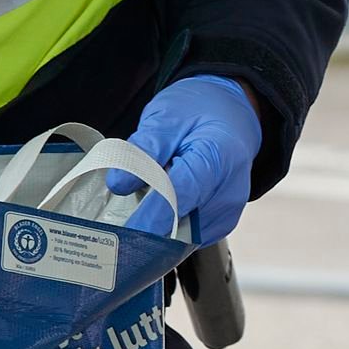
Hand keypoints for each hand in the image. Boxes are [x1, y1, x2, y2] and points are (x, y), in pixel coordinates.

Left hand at [118, 75, 260, 246]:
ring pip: (183, 236)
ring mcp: (227, 210)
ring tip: (144, 199)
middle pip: (183, 222)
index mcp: (219, 156)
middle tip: (117, 222)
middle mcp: (231, 190)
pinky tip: (161, 204)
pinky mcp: (220, 223)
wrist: (229, 116)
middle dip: (148, 227)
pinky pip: (187, 235)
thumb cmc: (198, 112)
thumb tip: (119, 184)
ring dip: (157, 227)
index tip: (124, 232)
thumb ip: (143, 149)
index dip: (151, 215)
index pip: (182, 194)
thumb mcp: (166, 117)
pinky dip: (168, 227)